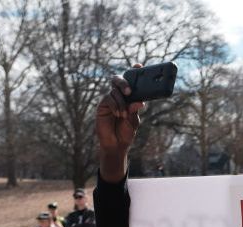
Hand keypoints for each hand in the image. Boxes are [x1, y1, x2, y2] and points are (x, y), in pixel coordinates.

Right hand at [96, 63, 145, 182]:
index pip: (132, 81)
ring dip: (121, 102)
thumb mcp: (134, 120)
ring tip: (124, 115)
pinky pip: (108, 99)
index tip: (139, 65)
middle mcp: (120, 95)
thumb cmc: (126, 131)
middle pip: (119, 80)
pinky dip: (115, 106)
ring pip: (114, 91)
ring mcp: (110, 99)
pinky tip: (118, 114)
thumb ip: (135, 110)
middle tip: (129, 91)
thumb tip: (139, 101)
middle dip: (124, 82)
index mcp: (130, 97)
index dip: (135, 71)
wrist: (116, 144)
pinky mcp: (102, 105)